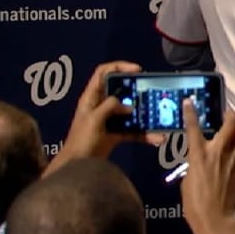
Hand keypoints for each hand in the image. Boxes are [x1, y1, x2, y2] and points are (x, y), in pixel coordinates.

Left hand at [45, 61, 165, 175]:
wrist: (76, 167)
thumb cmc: (81, 141)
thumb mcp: (93, 120)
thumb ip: (109, 107)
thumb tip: (128, 106)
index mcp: (91, 97)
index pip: (103, 73)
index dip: (120, 66)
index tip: (137, 70)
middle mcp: (101, 105)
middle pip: (121, 91)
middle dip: (137, 92)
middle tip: (150, 93)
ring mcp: (109, 120)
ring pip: (129, 112)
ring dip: (144, 116)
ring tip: (158, 118)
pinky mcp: (116, 134)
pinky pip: (133, 130)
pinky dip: (144, 134)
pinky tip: (156, 139)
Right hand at [180, 99, 234, 229]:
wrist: (215, 218)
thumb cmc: (195, 202)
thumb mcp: (186, 179)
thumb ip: (194, 162)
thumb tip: (199, 157)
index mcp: (200, 154)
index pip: (194, 127)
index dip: (191, 112)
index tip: (189, 101)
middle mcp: (219, 152)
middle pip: (230, 122)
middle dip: (229, 113)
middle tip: (224, 112)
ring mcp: (233, 159)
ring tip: (230, 129)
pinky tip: (233, 148)